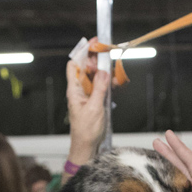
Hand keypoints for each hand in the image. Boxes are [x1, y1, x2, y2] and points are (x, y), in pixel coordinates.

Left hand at [66, 39, 109, 166]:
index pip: (74, 65)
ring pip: (96, 77)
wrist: (87, 147)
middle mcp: (79, 90)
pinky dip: (109, 83)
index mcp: (74, 90)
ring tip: (116, 73)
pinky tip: (117, 83)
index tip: (94, 44)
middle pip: (86, 68)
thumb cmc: (86, 131)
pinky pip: (101, 87)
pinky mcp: (94, 101)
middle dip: (97, 60)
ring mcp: (87, 95)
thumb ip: (99, 88)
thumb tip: (103, 71)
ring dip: (105, 73)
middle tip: (109, 56)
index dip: (82, 52)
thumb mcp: (94, 108)